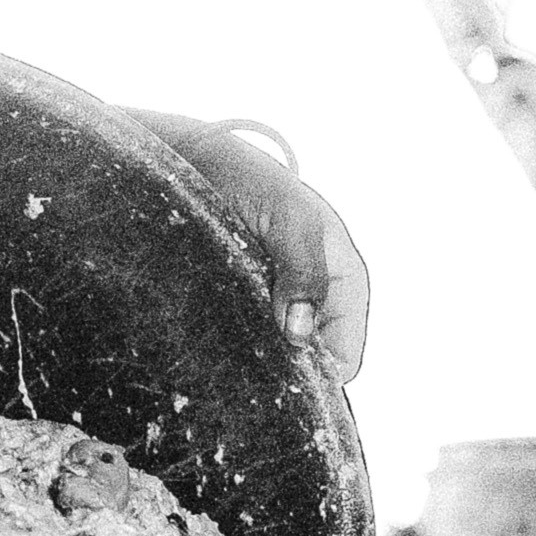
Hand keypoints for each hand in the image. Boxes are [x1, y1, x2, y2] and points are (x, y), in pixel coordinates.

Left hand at [134, 112, 371, 379]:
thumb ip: (303, 270)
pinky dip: (222, 346)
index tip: (279, 371)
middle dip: (279, 370)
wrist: (191, 161)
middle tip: (241, 357)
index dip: (319, 374)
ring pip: (269, 359)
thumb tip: (300, 333)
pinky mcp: (234, 306)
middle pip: (304, 366)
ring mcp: (271, 307)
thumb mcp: (289, 217)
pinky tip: (201, 338)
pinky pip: (235, 342)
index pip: (343, 357)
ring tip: (217, 342)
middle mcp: (309, 303)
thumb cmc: (250, 180)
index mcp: (341, 283)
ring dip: (247, 359)